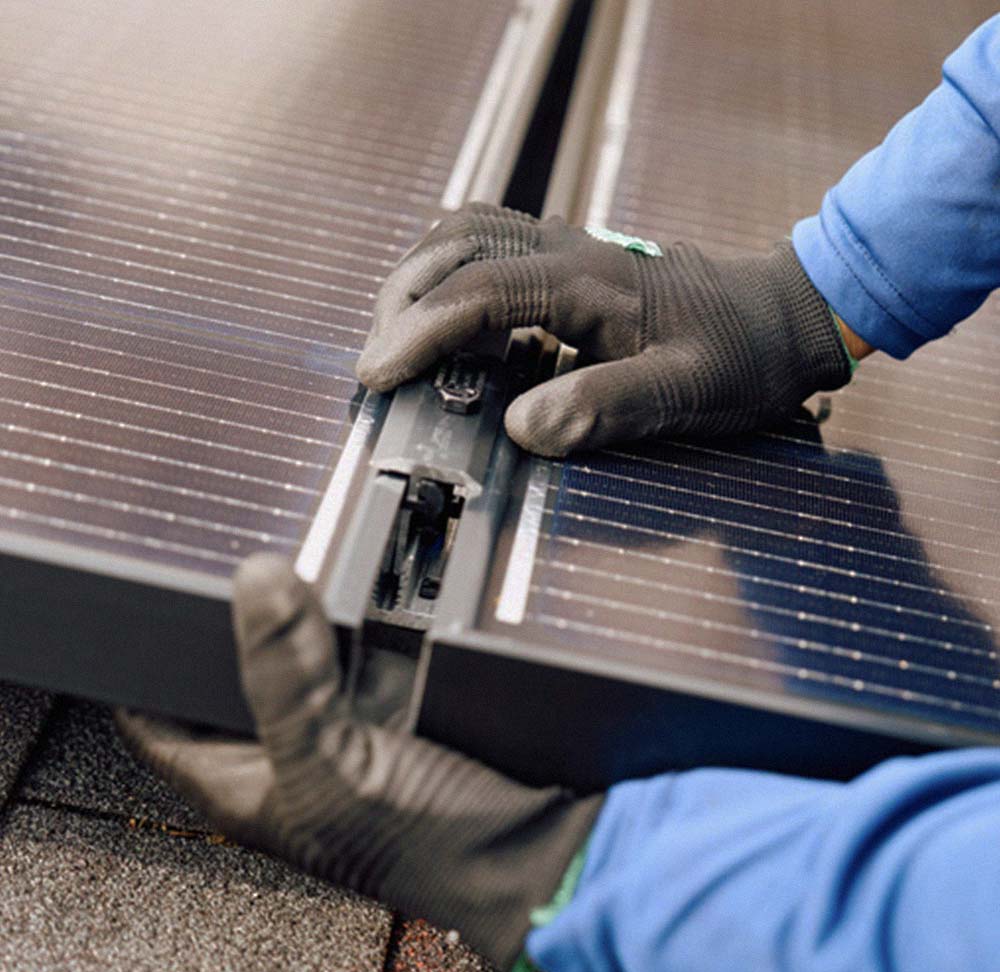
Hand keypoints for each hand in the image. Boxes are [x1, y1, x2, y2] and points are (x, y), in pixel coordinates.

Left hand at [116, 554, 600, 970]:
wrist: (525, 850)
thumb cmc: (425, 847)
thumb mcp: (331, 761)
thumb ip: (285, 677)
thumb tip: (257, 585)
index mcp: (243, 790)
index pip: (155, 724)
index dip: (137, 669)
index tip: (137, 610)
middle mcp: (284, 765)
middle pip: (227, 687)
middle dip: (222, 633)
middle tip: (226, 573)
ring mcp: (337, 741)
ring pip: (293, 669)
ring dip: (292, 628)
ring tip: (287, 575)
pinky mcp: (388, 721)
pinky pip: (352, 664)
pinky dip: (350, 632)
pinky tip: (358, 606)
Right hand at [356, 203, 852, 456]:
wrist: (781, 317)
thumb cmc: (740, 357)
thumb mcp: (683, 393)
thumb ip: (603, 407)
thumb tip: (521, 429)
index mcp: (589, 283)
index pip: (479, 291)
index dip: (419, 331)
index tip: (378, 374)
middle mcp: (569, 251)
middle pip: (457, 245)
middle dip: (403, 299)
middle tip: (379, 361)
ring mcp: (568, 248)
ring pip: (468, 233)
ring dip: (421, 278)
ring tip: (399, 337)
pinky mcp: (570, 262)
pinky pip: (491, 246)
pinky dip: (451, 276)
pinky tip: (451, 323)